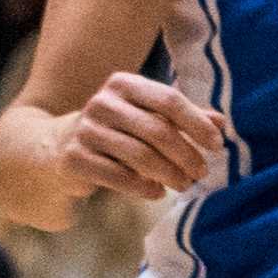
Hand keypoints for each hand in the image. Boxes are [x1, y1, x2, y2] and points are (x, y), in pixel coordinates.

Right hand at [57, 71, 226, 203]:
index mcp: (124, 83)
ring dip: (169, 174)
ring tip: (184, 185)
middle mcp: (102, 102)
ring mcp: (85, 129)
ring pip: (140, 155)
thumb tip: (221, 122)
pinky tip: (156, 193)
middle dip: (185, 154)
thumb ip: (181, 117)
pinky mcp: (74, 158)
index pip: (169, 99)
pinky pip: (117, 176)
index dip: (196, 123)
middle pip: (156, 129)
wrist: (56, 148)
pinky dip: (142, 187)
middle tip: (202, 173)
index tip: (216, 145)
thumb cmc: (115, 131)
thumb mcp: (146, 117)